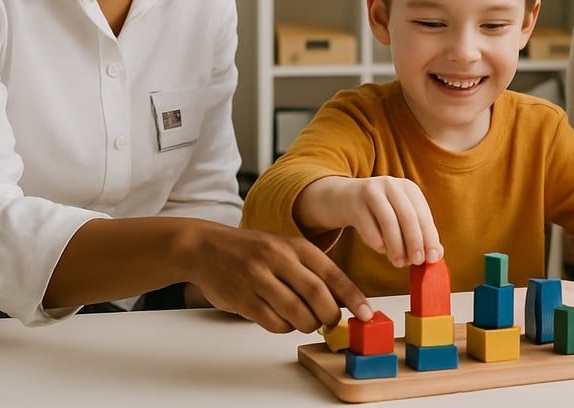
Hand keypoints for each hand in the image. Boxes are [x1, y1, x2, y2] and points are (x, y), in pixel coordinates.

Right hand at [180, 222, 372, 333]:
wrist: (206, 247)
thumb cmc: (252, 250)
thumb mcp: (285, 249)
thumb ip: (311, 270)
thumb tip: (342, 300)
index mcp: (295, 245)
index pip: (333, 274)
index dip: (354, 297)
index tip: (368, 313)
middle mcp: (278, 259)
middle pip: (317, 295)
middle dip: (330, 316)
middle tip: (332, 322)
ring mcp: (258, 279)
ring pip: (296, 313)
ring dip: (308, 324)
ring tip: (307, 322)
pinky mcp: (242, 299)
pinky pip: (273, 322)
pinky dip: (285, 327)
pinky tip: (283, 320)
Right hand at [321, 176, 442, 267]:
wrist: (342, 198)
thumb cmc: (378, 211)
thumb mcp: (400, 214)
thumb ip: (418, 232)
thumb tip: (436, 255)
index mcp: (408, 188)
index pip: (424, 215)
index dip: (430, 238)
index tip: (433, 258)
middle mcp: (392, 186)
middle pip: (408, 217)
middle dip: (415, 242)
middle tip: (417, 262)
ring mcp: (372, 192)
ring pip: (389, 223)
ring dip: (396, 247)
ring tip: (398, 263)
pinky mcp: (355, 204)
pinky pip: (369, 229)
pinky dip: (378, 244)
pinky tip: (381, 249)